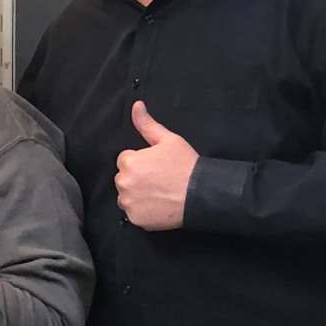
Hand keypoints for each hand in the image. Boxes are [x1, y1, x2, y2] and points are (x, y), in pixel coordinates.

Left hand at [115, 100, 196, 230]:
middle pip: (124, 178)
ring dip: (138, 194)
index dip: (142, 162)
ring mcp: (129, 203)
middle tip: (160, 180)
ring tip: (160, 192)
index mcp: (129, 162)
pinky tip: (159, 205)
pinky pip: (133, 213)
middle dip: (137, 177)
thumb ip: (147, 124)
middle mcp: (124, 183)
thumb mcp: (168, 140)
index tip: (157, 166)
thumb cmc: (185, 165)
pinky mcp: (136, 219)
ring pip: (127, 196)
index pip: (126, 160)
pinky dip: (143, 210)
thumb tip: (136, 105)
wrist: (201, 194)